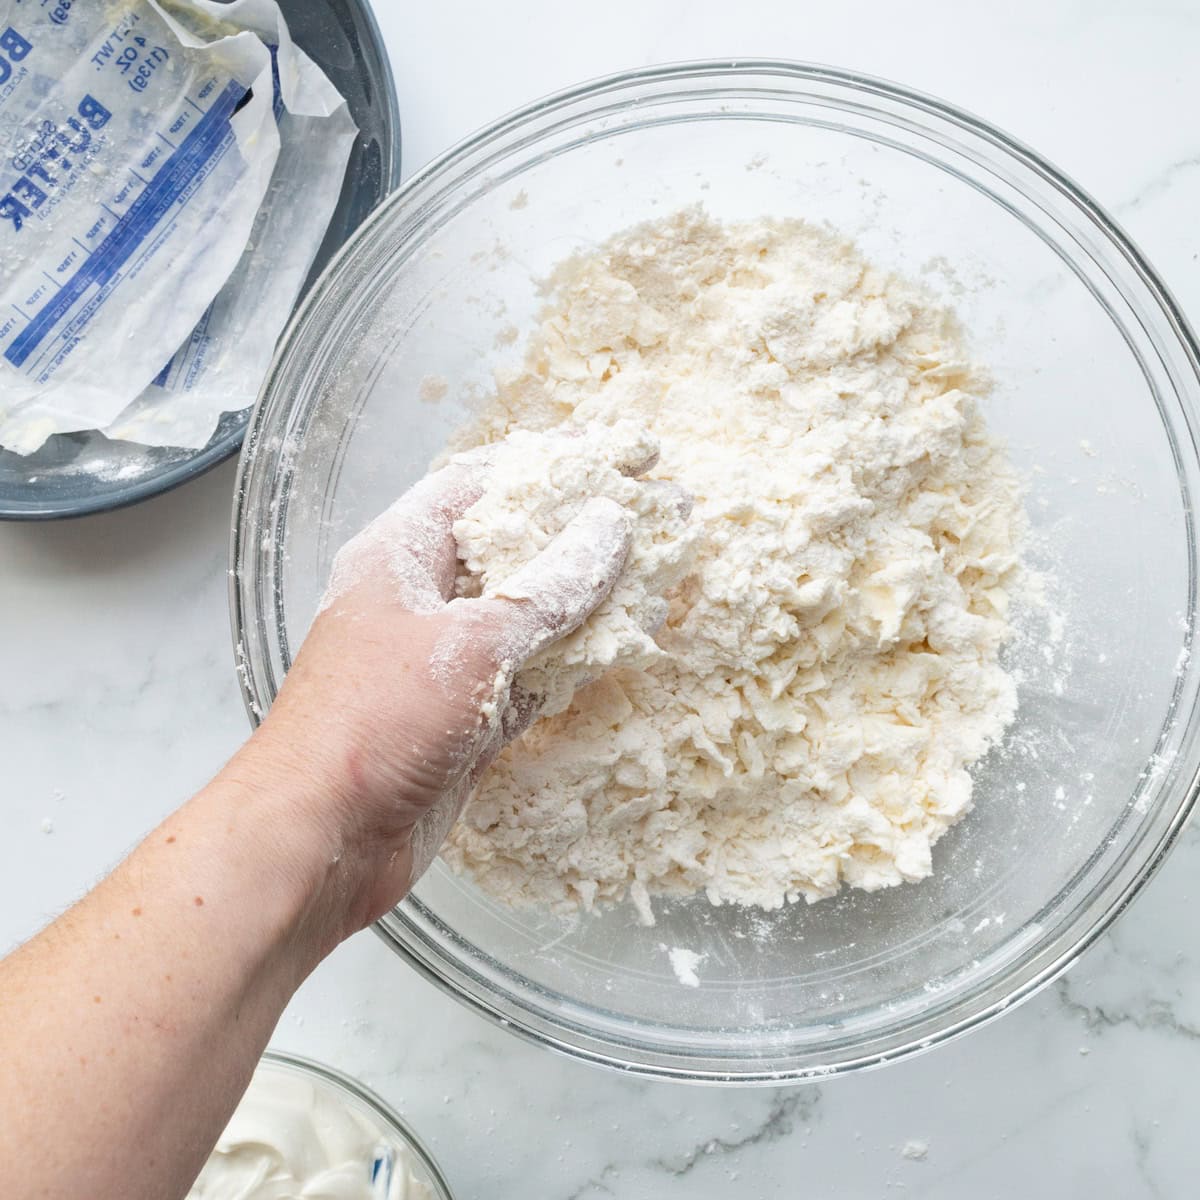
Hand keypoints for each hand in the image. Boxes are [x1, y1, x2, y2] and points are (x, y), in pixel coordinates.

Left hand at [241, 459, 633, 932]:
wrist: (322, 840)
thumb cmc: (375, 722)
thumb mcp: (470, 642)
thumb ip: (547, 588)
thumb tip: (609, 528)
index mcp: (402, 554)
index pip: (482, 482)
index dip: (549, 461)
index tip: (616, 450)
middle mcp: (422, 600)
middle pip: (513, 546)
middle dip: (580, 528)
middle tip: (652, 508)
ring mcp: (444, 662)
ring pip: (528, 614)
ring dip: (585, 598)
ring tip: (653, 571)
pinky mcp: (464, 718)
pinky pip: (529, 675)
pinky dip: (571, 663)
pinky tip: (617, 648)